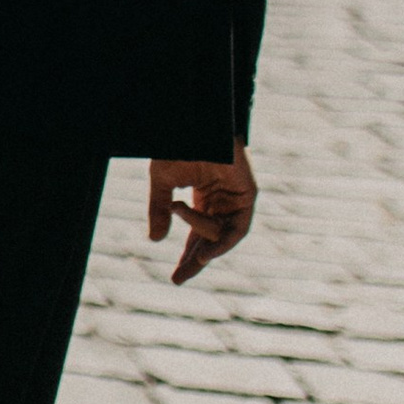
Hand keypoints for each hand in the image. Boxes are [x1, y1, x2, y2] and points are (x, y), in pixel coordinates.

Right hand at [148, 148, 256, 285]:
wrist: (193, 124)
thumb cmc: (178, 145)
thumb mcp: (163, 182)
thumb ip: (160, 210)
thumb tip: (155, 240)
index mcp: (202, 198)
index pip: (196, 235)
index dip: (186, 256)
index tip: (175, 278)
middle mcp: (221, 202)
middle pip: (210, 241)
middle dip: (195, 261)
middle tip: (177, 279)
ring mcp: (235, 199)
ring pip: (221, 235)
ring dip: (204, 243)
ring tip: (194, 253)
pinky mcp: (247, 195)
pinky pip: (236, 228)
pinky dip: (223, 244)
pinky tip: (206, 254)